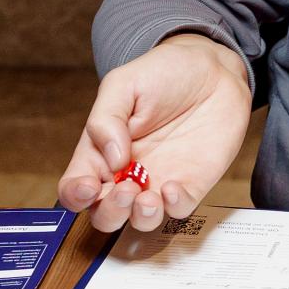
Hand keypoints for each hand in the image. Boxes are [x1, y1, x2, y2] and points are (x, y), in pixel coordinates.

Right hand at [57, 33, 251, 233]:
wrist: (213, 68)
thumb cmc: (164, 73)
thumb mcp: (124, 84)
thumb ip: (106, 118)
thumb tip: (111, 159)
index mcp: (101, 152)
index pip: (77, 187)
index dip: (76, 195)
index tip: (89, 187)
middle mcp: (127, 174)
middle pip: (105, 214)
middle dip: (110, 211)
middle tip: (126, 189)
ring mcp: (159, 181)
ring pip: (141, 220)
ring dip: (140, 216)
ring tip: (146, 196)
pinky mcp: (191, 183)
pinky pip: (179, 209)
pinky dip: (174, 206)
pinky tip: (172, 187)